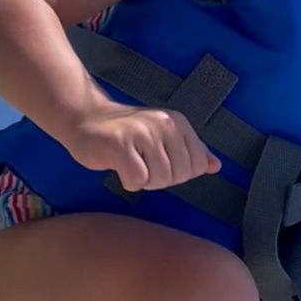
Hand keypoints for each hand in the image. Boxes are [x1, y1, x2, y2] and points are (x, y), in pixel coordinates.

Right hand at [59, 101, 220, 190]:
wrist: (85, 119)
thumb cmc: (126, 133)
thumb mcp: (163, 137)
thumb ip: (190, 151)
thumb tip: (216, 166)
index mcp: (177, 123)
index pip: (196, 166)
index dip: (177, 173)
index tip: (157, 161)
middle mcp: (163, 124)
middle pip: (178, 176)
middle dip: (159, 179)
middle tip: (140, 162)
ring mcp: (142, 133)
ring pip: (158, 180)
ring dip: (143, 180)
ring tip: (130, 162)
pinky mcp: (120, 145)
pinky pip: (137, 181)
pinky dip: (127, 181)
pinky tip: (118, 166)